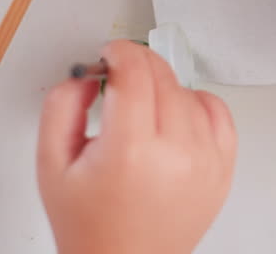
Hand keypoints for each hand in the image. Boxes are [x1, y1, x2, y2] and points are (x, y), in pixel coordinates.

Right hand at [37, 40, 236, 253]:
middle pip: (162, 76)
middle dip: (137, 64)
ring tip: (140, 111)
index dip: (119, 52)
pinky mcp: (223, 169)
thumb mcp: (52, 164)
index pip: (135, 73)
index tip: (109, 54)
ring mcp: (205, 162)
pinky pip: (218, 112)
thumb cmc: (89, 224)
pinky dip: (197, 102)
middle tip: (119, 76)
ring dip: (163, 86)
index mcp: (129, 152)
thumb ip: (61, 107)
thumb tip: (88, 75)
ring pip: (188, 91)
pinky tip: (175, 113)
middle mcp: (175, 154)